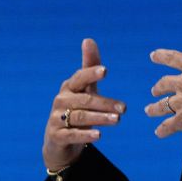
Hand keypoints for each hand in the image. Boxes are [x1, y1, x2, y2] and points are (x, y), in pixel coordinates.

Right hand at [42, 38, 125, 170]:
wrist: (58, 140)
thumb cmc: (76, 109)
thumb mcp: (84, 89)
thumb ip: (89, 67)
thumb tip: (88, 39)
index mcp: (69, 87)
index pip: (80, 78)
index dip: (91, 73)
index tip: (105, 71)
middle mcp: (60, 100)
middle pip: (84, 100)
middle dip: (105, 103)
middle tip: (124, 108)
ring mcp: (56, 119)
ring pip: (80, 117)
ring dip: (100, 118)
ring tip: (117, 120)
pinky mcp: (56, 136)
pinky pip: (72, 135)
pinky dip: (85, 135)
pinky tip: (99, 135)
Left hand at [145, 15, 181, 138]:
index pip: (174, 58)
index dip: (162, 56)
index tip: (153, 55)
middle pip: (164, 84)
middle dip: (158, 88)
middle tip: (154, 91)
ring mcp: (181, 103)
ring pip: (161, 105)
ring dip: (154, 108)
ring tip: (148, 110)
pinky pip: (168, 126)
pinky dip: (162, 130)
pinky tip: (158, 132)